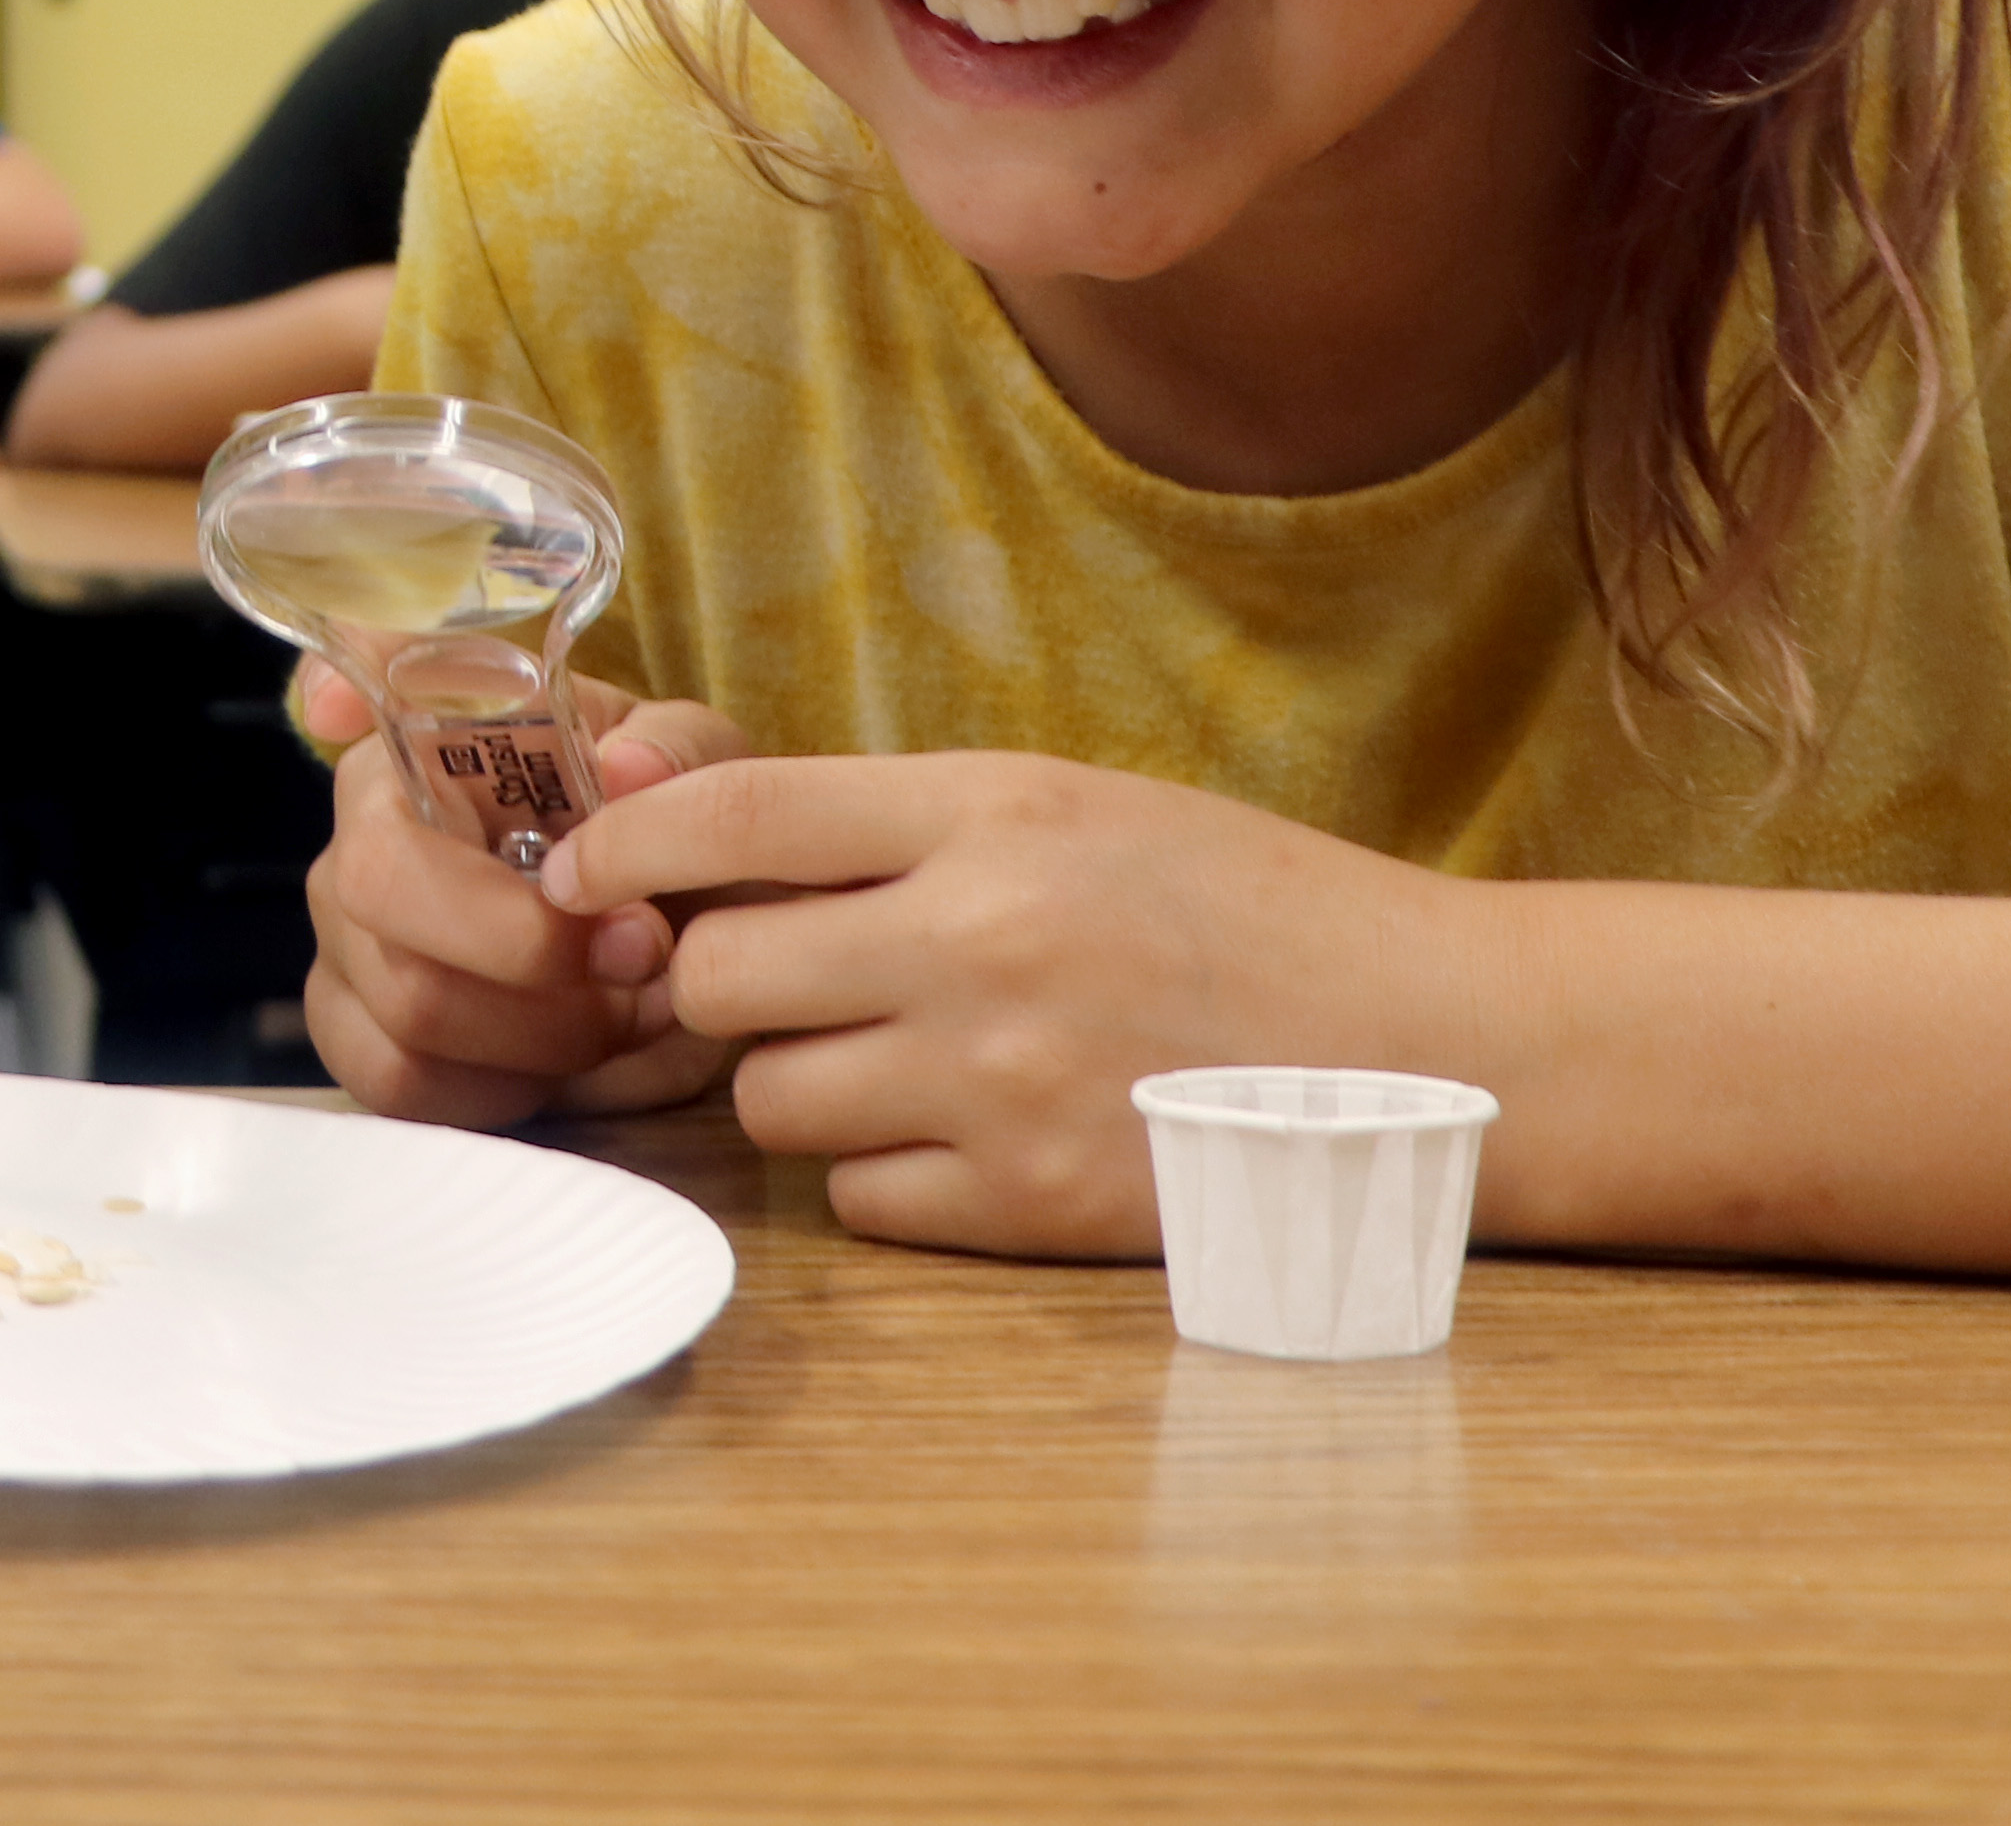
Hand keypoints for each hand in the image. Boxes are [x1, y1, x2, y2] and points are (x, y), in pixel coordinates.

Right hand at [299, 663, 741, 1127]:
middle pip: (381, 885)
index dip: (332, 689)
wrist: (673, 953)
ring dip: (548, 1028)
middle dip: (529, 944)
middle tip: (639, 951)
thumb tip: (627, 769)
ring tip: (628, 1009)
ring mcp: (343, 945)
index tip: (339, 709)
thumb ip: (676, 755)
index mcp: (431, 745)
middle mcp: (359, 832)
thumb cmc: (661, 847)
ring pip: (411, 1002)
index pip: (352, 686)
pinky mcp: (357, 1043)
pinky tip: (561, 1058)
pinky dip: (506, 1086)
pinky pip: (403, 1083)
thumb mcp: (698, 774)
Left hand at [539, 750, 1481, 1256]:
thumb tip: (669, 815)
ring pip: (771, 1099)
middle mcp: (981, 944)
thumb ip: (884, 819)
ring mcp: (1003, 1086)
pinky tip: (963, 1133)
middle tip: (787, 979)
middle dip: (721, 981)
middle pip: (718, 977)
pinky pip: (857, 1200)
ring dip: (802, 1080)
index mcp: (995, 814)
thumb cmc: (1240, 905)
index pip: (736, 816)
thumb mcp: (1069, 804)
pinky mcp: (1032, 1207)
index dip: (623, 847)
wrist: (1429, 1045)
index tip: (580, 873)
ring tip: (902, 1054)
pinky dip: (882, 1173)